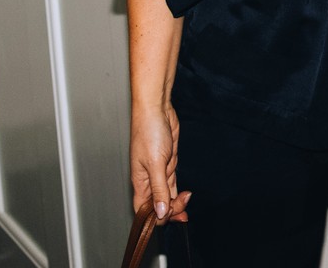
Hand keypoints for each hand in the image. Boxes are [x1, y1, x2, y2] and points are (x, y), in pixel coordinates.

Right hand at [130, 104, 190, 222]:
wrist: (157, 111)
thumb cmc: (149, 131)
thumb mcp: (155, 163)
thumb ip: (159, 188)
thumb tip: (160, 212)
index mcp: (140, 182)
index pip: (144, 210)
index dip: (156, 217)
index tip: (171, 213)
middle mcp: (148, 180)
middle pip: (157, 205)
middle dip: (170, 210)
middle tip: (184, 207)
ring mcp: (159, 172)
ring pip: (165, 196)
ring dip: (176, 203)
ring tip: (187, 203)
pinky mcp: (168, 164)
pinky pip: (171, 184)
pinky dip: (177, 192)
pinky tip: (185, 196)